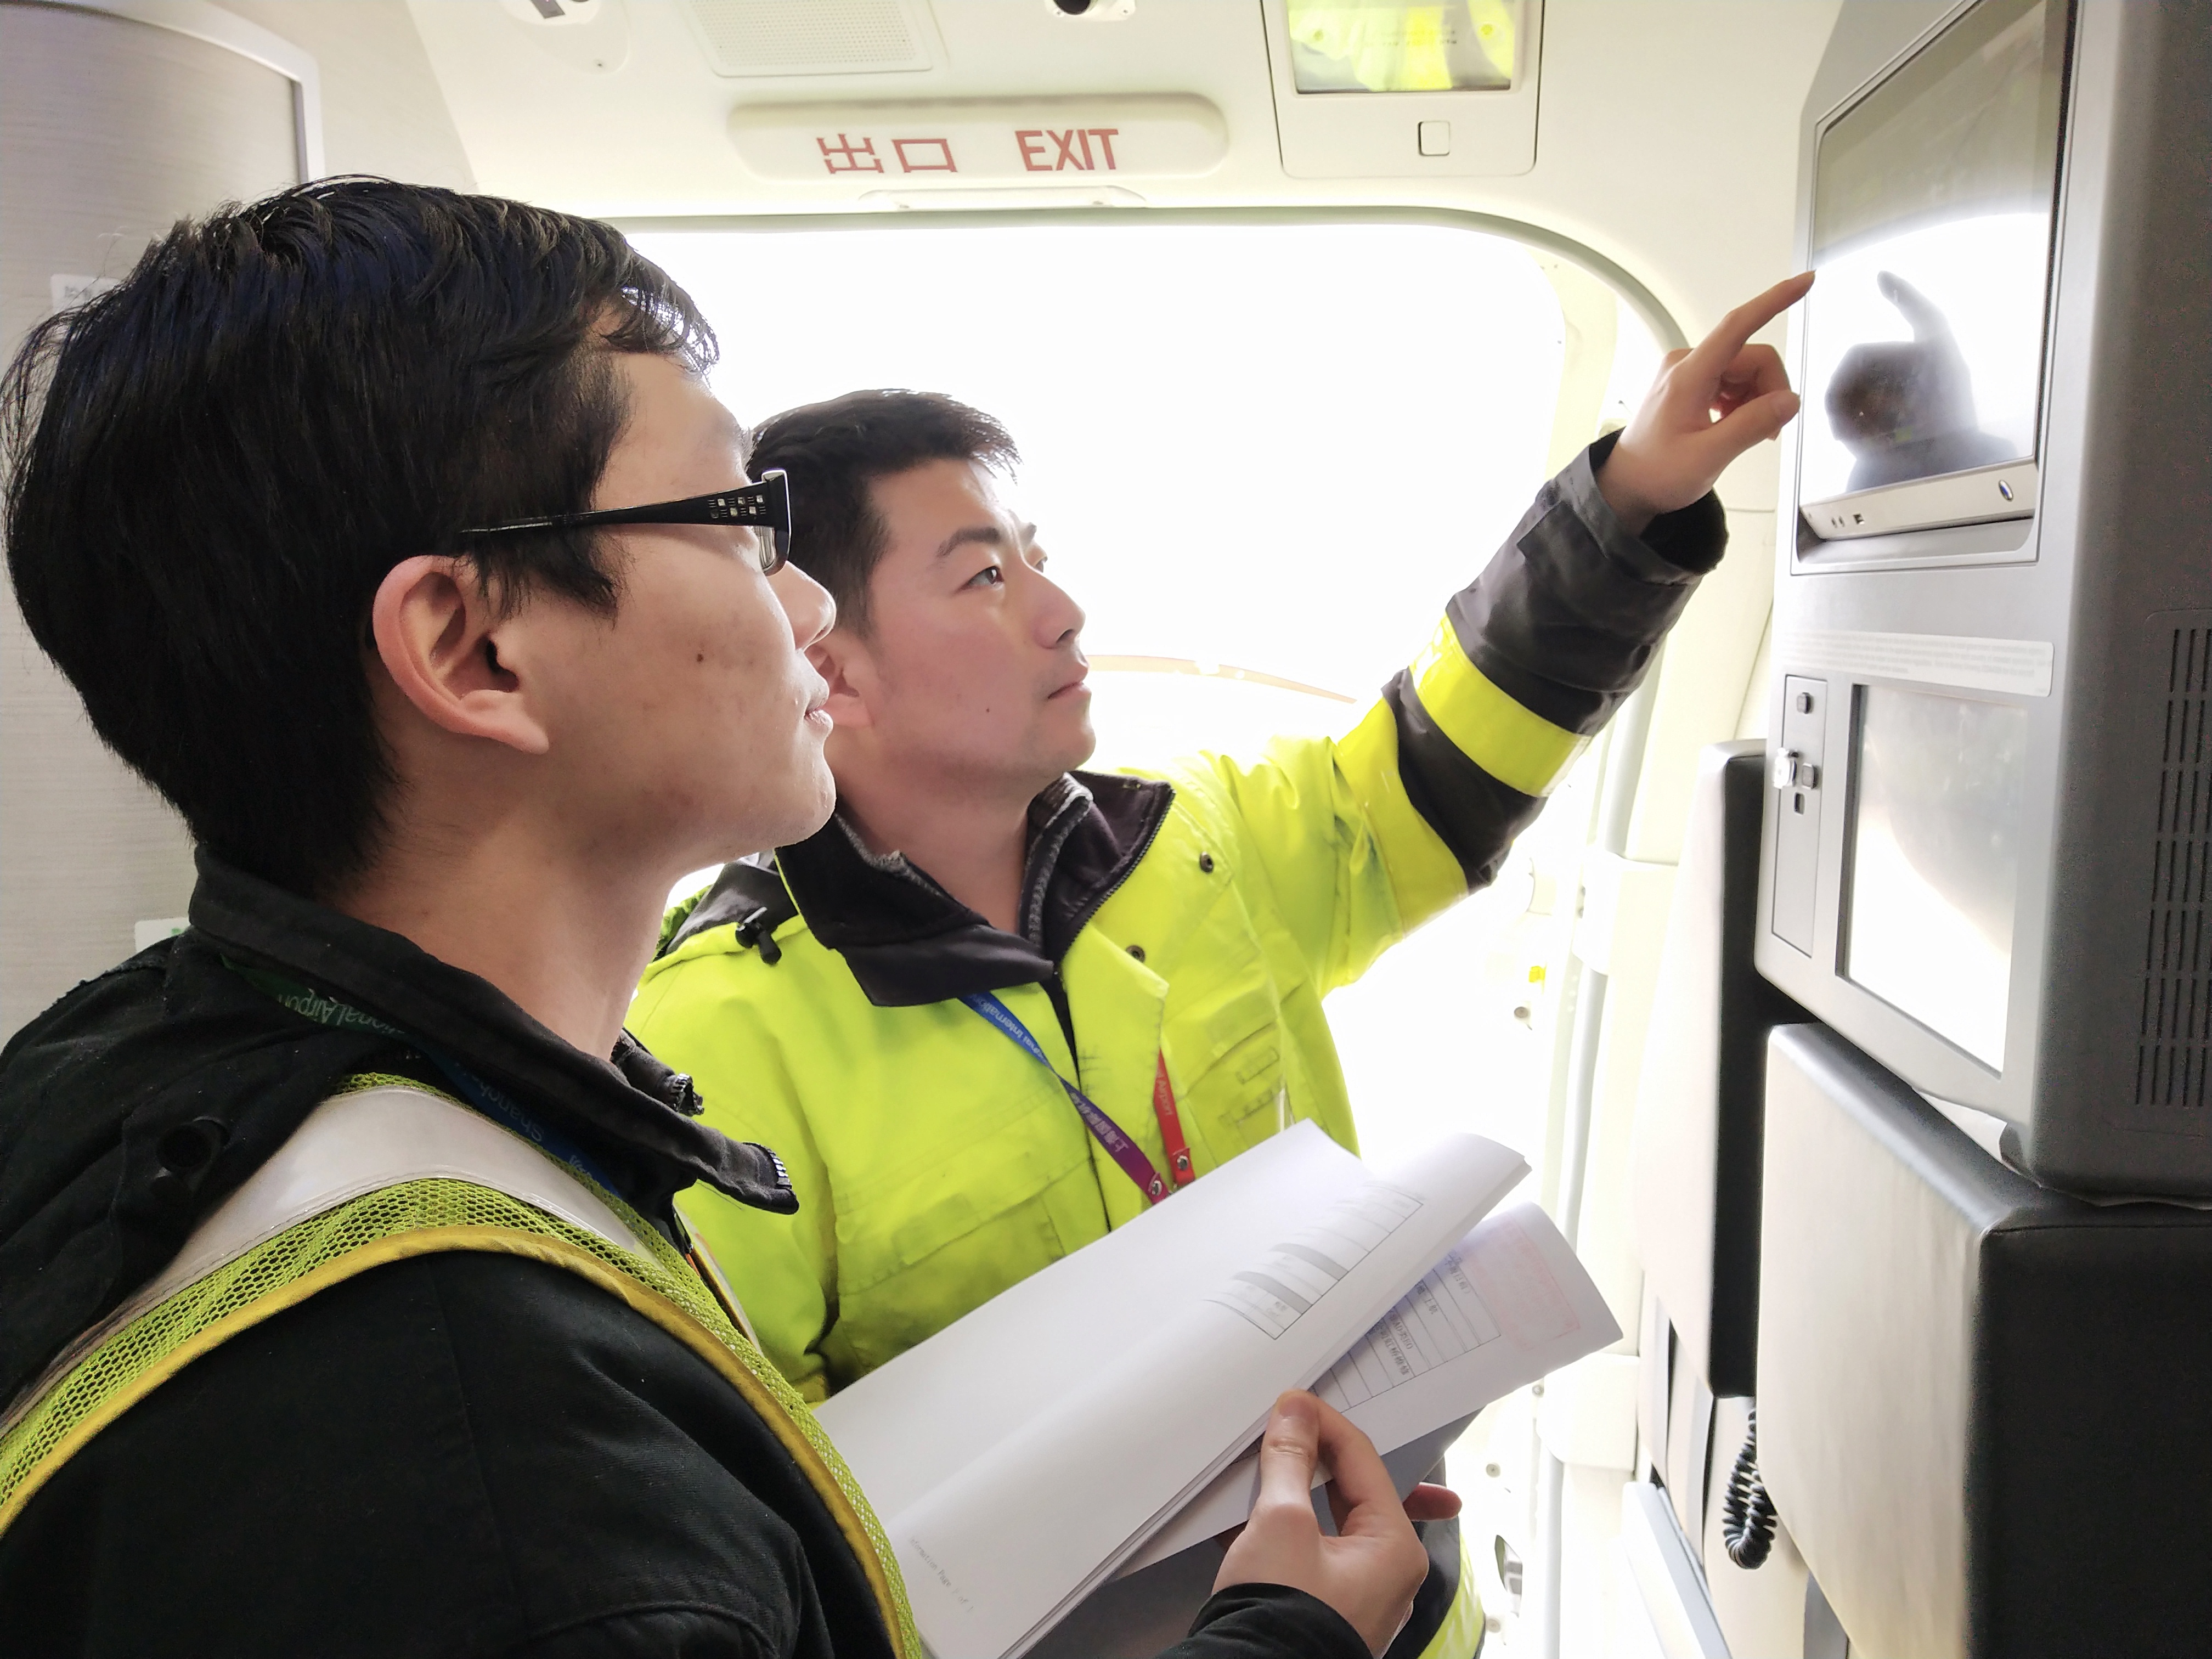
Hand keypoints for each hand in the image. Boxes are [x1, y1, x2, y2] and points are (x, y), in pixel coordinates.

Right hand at [1213, 1391, 1459, 1655]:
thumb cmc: (1281, 1617)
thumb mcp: (1282, 1522)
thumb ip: (1289, 1461)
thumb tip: (1295, 1415)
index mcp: (1395, 1550)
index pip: (1364, 1461)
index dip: (1325, 1424)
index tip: (1292, 1404)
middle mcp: (1383, 1573)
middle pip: (1352, 1491)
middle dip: (1319, 1457)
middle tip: (1293, 1426)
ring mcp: (1351, 1594)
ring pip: (1325, 1520)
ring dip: (1293, 1491)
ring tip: (1268, 1464)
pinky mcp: (1317, 1606)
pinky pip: (1304, 1550)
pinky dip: (1278, 1528)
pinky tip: (1246, 1512)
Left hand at [1595, 271, 1815, 534]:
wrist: (1626, 485)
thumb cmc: (1657, 474)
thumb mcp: (1708, 458)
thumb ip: (1751, 426)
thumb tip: (1789, 401)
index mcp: (1688, 376)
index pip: (1737, 326)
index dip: (1774, 301)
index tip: (1805, 281)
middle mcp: (1686, 364)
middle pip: (1752, 358)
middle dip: (1770, 390)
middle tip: (1769, 431)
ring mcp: (1686, 372)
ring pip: (1745, 370)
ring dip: (1757, 399)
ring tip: (1746, 434)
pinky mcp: (1688, 383)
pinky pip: (1731, 380)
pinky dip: (1743, 401)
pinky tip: (1733, 425)